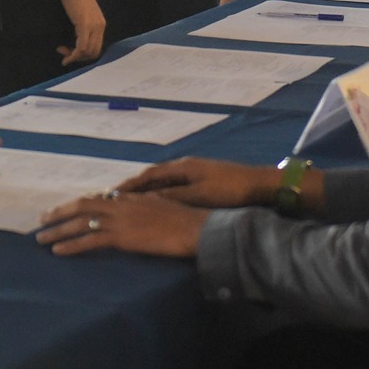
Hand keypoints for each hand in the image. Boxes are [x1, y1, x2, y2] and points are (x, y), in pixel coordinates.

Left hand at [36, 192, 209, 257]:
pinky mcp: (122, 236)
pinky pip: (90, 240)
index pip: (97, 198)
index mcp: (130, 197)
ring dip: (58, 230)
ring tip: (41, 238)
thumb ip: (144, 207)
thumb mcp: (162, 208)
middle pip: (82, 204)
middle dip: (60, 213)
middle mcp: (121, 204)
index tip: (64, 210)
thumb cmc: (185, 221)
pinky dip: (71, 245)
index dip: (78, 204)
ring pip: (81, 222)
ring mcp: (120, 219)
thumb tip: (134, 213)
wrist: (195, 227)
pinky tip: (58, 251)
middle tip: (42, 220)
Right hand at [57, 0, 105, 66]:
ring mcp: (94, 26)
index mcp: (100, 24)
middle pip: (94, 52)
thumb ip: (83, 26)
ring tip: (62, 51)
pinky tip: (65, 55)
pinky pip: (82, 46)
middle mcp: (100, 27)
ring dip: (74, 56)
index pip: (97, 47)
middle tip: (64, 53)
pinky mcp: (85, 25)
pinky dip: (73, 54)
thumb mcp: (82, 15)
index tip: (69, 51)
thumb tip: (76, 40)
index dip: (84, 54)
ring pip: (88, 51)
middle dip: (79, 57)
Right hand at [116, 157, 277, 208]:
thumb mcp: (198, 195)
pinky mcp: (202, 179)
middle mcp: (184, 166)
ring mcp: (194, 171)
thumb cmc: (228, 189)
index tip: (111, 194)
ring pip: (163, 181)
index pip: (148, 175)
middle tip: (115, 198)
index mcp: (182, 167)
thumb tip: (146, 199)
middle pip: (153, 176)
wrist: (257, 184)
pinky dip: (161, 192)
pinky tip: (157, 202)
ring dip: (147, 190)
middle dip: (134, 187)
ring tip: (130, 202)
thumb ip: (172, 196)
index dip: (130, 185)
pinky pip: (173, 184)